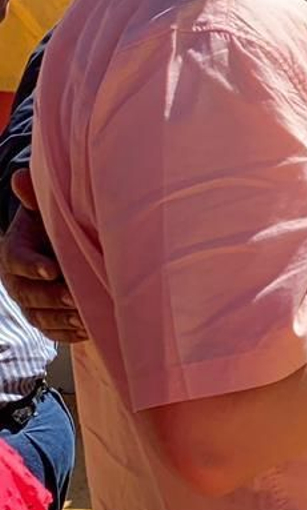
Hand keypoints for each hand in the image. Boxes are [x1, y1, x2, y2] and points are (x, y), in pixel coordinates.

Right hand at [0, 173, 82, 343]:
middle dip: (51, 297)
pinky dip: (69, 334)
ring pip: (41, 317)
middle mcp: (18, 282)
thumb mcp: (42, 211)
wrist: (53, 249)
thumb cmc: (49, 227)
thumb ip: (33, 198)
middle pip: (29, 294)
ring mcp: (30, 304)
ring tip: (84, 316)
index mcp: (14, 252)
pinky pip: (53, 332)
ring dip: (61, 319)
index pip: (18, 260)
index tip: (51, 268)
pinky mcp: (45, 320)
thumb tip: (19, 176)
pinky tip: (88, 330)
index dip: (32, 266)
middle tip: (73, 296)